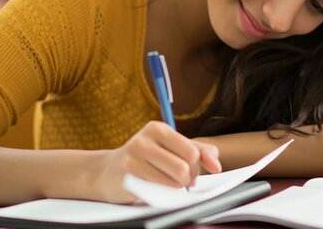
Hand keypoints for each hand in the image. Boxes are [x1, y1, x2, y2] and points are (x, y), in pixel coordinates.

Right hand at [90, 121, 220, 203]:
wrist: (106, 173)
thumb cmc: (144, 161)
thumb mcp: (170, 150)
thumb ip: (198, 151)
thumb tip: (216, 164)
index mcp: (159, 128)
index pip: (193, 151)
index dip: (198, 167)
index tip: (192, 174)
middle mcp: (146, 138)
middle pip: (186, 165)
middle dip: (188, 179)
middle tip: (179, 181)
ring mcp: (135, 155)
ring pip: (175, 179)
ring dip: (175, 187)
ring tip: (165, 184)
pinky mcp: (128, 173)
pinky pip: (159, 189)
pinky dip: (161, 193)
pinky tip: (151, 187)